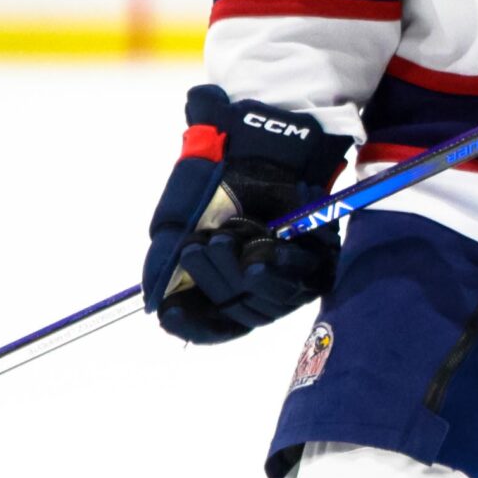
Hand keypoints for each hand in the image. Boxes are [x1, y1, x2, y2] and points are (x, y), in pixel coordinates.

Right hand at [142, 88, 350, 344]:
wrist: (252, 149)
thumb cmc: (216, 187)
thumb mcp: (179, 222)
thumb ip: (165, 264)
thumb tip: (154, 304)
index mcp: (231, 290)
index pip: (216, 327)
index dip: (192, 324)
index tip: (169, 312)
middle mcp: (264, 291)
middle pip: (245, 312)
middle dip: (215, 282)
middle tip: (195, 248)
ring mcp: (295, 278)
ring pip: (274, 298)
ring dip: (244, 271)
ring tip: (222, 238)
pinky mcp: (323, 258)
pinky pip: (305, 274)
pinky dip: (282, 259)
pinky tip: (266, 240)